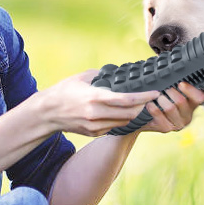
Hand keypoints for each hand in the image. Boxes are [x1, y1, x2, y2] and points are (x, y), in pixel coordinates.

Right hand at [36, 71, 159, 136]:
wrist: (48, 112)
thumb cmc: (65, 91)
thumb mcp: (82, 77)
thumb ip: (102, 74)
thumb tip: (119, 71)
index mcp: (94, 97)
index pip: (126, 100)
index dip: (144, 97)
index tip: (155, 93)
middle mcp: (96, 114)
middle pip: (129, 113)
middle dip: (143, 107)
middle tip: (151, 99)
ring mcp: (95, 126)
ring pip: (124, 122)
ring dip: (134, 114)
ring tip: (141, 105)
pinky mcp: (93, 133)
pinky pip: (114, 127)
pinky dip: (122, 120)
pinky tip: (124, 113)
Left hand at [137, 81, 203, 133]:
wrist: (147, 118)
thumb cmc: (161, 102)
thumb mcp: (172, 93)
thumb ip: (178, 87)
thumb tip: (179, 77)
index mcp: (192, 106)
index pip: (199, 98)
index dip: (191, 90)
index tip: (180, 84)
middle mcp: (187, 116)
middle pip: (181, 101)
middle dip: (170, 92)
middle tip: (165, 90)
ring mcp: (177, 124)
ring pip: (170, 107)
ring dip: (161, 99)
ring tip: (157, 97)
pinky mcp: (166, 128)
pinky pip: (159, 114)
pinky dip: (153, 107)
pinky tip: (149, 104)